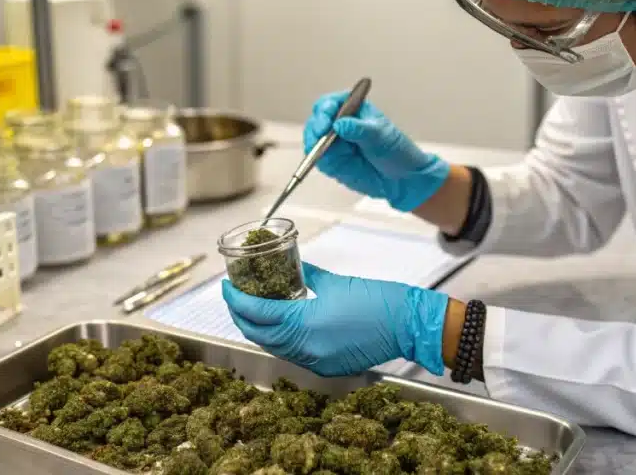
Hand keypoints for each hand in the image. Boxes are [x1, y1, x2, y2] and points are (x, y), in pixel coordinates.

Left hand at [222, 262, 448, 376]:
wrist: (408, 325)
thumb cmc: (378, 300)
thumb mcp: (336, 282)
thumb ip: (308, 276)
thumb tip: (294, 268)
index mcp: (305, 323)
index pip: (258, 313)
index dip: (237, 300)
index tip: (227, 287)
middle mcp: (306, 347)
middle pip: (260, 334)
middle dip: (242, 316)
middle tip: (235, 297)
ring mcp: (316, 360)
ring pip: (275, 347)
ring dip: (260, 330)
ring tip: (253, 311)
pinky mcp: (327, 367)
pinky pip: (294, 355)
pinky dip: (281, 342)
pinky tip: (280, 328)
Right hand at [303, 92, 450, 211]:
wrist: (402, 178)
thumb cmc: (396, 151)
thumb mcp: (381, 137)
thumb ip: (360, 129)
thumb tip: (340, 124)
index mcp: (354, 110)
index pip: (332, 102)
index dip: (326, 108)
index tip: (327, 118)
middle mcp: (340, 124)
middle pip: (318, 119)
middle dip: (316, 127)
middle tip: (321, 134)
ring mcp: (334, 143)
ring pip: (314, 139)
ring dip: (314, 144)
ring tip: (323, 151)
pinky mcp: (332, 161)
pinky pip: (317, 158)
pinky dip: (316, 159)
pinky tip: (325, 160)